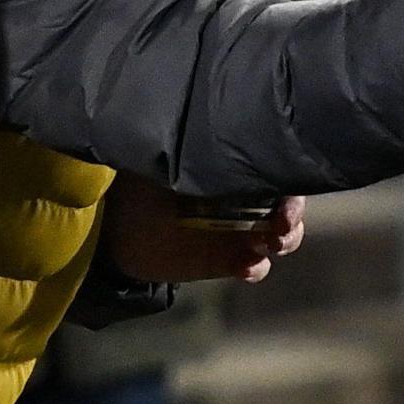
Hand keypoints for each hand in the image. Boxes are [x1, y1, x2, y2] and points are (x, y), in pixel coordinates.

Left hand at [99, 175, 307, 284]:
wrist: (111, 236)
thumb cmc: (133, 189)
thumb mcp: (156, 166)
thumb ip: (183, 155)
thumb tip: (205, 135)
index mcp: (227, 167)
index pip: (270, 163)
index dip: (284, 173)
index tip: (281, 188)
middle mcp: (242, 194)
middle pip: (287, 198)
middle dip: (292, 211)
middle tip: (282, 223)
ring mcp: (239, 229)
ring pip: (281, 232)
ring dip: (285, 238)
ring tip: (270, 245)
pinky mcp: (229, 260)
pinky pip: (257, 265)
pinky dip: (257, 267)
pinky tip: (247, 268)